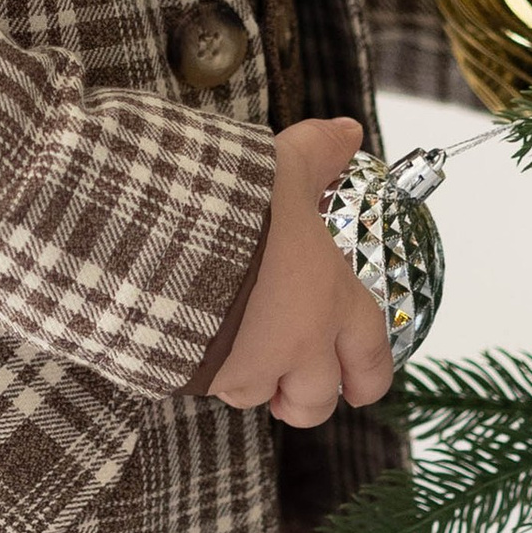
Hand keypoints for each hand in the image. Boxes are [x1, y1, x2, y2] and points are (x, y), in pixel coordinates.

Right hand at [199, 118, 393, 425]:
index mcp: (333, 300)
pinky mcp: (194, 378)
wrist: (160, 236)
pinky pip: (206, 387)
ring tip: (233, 347)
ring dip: (251, 381)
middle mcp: (298, 346)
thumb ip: (319, 153)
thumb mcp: (283, 166)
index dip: (368, 376)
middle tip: (292, 383)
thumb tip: (348, 133)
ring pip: (256, 396)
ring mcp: (245, 368)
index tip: (360, 383)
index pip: (371, 358)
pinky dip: (205, 371)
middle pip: (317, 400)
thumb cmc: (234, 203)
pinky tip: (188, 335)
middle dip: (307, 395)